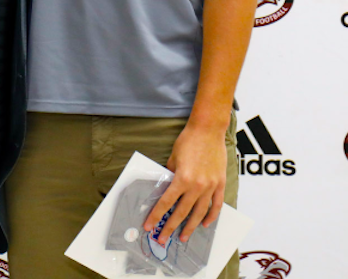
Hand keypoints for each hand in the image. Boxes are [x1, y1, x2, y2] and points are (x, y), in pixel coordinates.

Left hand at [143, 123, 226, 245]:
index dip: (156, 216)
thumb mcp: (173, 157)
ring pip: (199, 213)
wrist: (208, 130)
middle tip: (162, 238)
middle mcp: (197, 186)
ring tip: (183, 237)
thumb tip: (165, 188)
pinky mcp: (220, 184)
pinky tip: (204, 224)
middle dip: (170, 227)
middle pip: (181, 212)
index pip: (166, 203)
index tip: (149, 226)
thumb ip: (170, 175)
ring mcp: (210, 186)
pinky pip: (216, 205)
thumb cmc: (188, 140)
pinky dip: (211, 216)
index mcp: (182, 179)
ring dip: (190, 227)